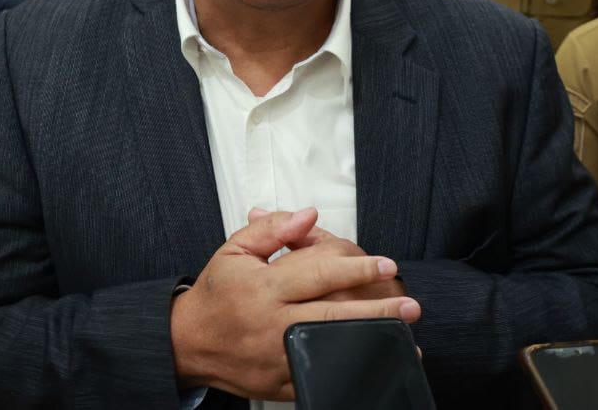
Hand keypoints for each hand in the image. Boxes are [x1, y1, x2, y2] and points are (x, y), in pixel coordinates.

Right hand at [170, 208, 420, 400]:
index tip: (385, 262)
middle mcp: (273, 323)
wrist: (188, 341)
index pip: (317, 273)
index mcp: (264, 288)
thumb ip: (273, 229)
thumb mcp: (235, 251)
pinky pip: (320, 379)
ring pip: (331, 349)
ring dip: (369, 344)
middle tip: (409, 305)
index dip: (355, 266)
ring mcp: (278, 357)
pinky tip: (372, 365)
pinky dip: (348, 373)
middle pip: (333, 314)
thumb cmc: (216, 294)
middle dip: (376, 310)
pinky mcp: (281, 383)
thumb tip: (308, 216)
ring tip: (403, 337)